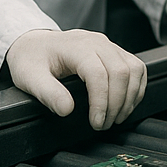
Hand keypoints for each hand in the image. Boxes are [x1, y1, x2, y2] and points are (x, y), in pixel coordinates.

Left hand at [5, 29, 146, 130]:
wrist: (35, 43)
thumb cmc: (32, 59)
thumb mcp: (30, 77)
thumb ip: (47, 93)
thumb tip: (67, 110)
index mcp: (76, 46)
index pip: (98, 73)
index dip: (101, 102)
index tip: (96, 123)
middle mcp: (97, 42)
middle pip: (121, 72)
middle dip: (117, 104)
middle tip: (104, 125)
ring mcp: (108, 45)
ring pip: (134, 69)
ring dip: (129, 97)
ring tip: (115, 117)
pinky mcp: (115, 51)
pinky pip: (136, 67)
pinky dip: (136, 88)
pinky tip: (125, 104)